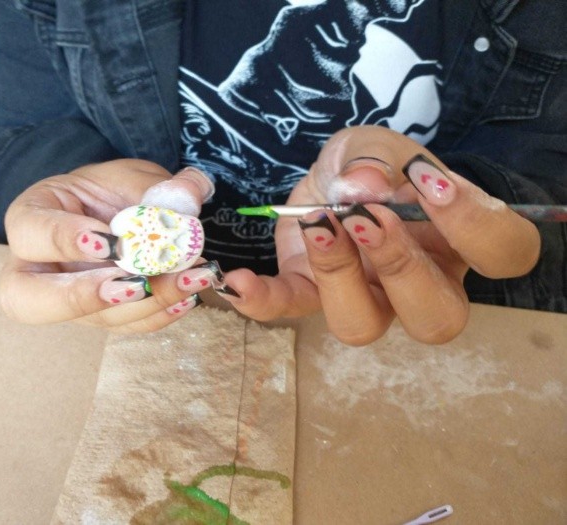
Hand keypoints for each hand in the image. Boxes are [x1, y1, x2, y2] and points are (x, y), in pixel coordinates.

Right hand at [0, 160, 215, 332]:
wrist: (122, 211)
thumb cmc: (112, 191)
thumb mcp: (132, 176)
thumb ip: (157, 187)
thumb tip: (190, 193)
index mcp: (31, 219)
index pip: (30, 233)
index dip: (65, 240)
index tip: (109, 242)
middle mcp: (39, 269)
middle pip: (27, 301)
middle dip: (84, 297)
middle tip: (135, 284)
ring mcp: (70, 301)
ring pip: (94, 318)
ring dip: (147, 303)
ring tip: (188, 280)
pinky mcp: (104, 317)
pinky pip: (129, 326)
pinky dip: (162, 313)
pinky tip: (189, 295)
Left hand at [217, 126, 539, 344]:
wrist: (337, 172)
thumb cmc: (375, 163)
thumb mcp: (379, 144)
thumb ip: (376, 160)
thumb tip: (363, 186)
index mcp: (458, 241)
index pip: (503, 253)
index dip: (478, 228)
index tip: (433, 187)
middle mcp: (420, 283)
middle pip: (436, 316)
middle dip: (401, 268)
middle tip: (366, 218)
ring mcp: (364, 296)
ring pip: (363, 325)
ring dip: (339, 277)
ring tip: (318, 225)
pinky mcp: (309, 291)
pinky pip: (289, 308)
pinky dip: (262, 300)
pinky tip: (238, 281)